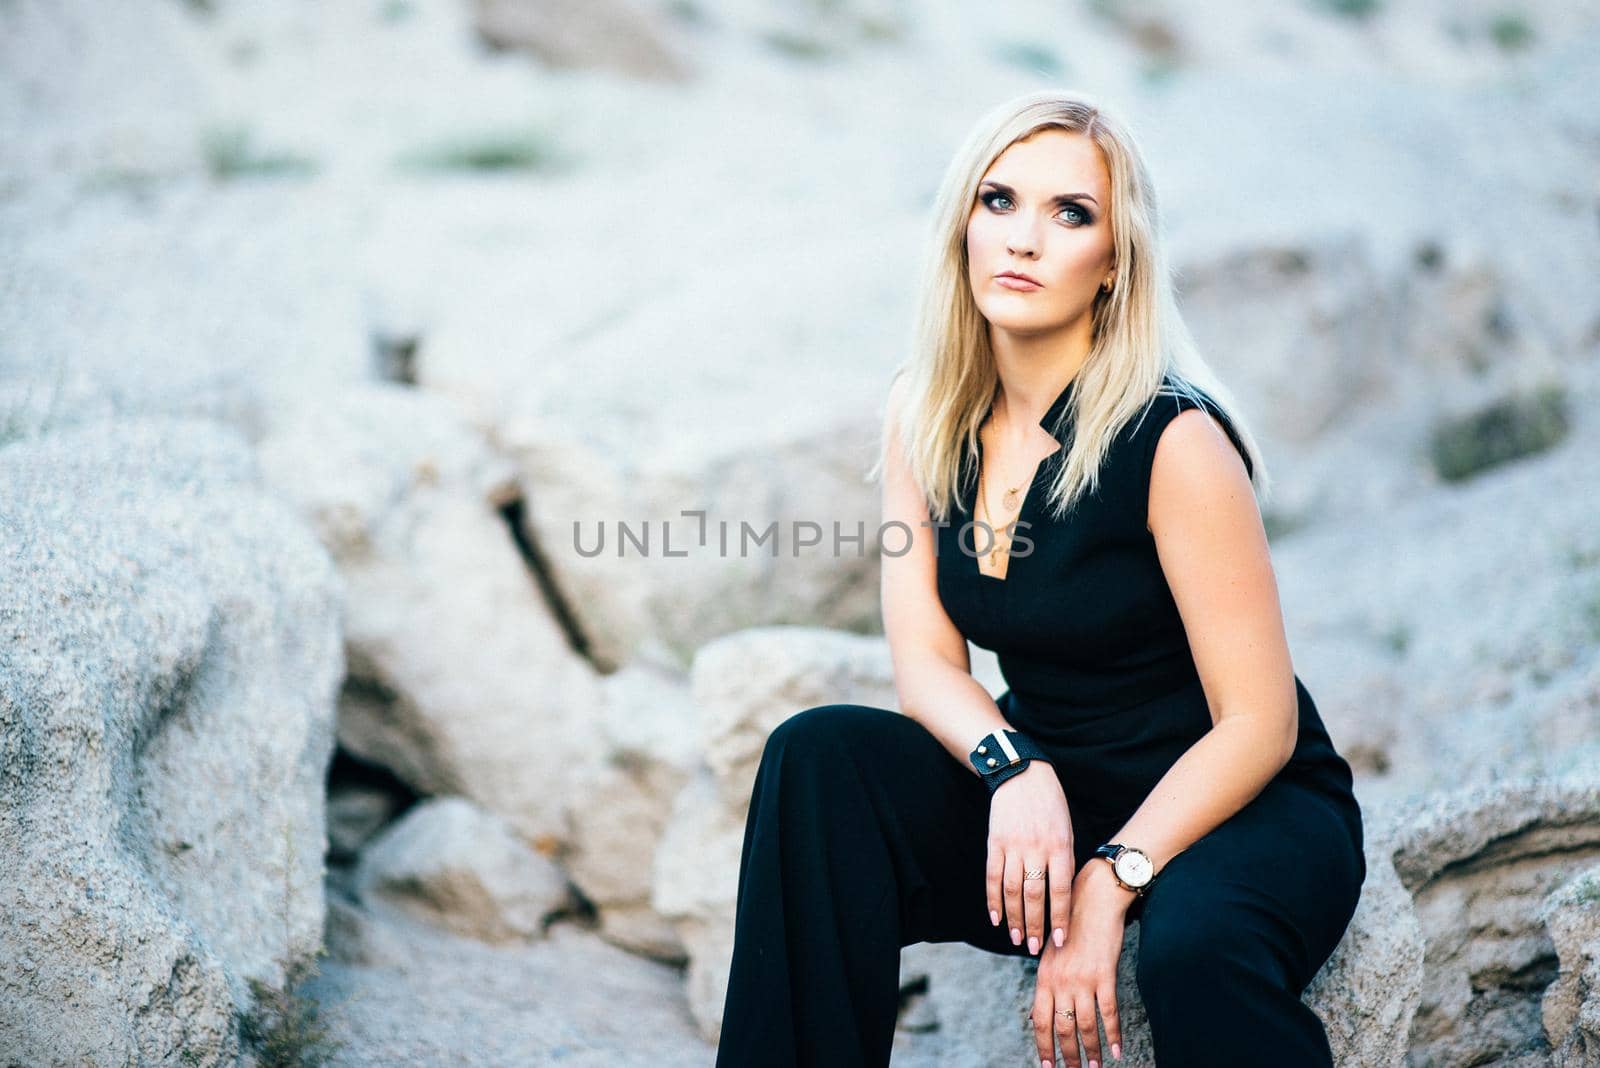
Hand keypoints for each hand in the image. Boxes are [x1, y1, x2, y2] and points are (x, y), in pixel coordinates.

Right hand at [985, 760, 1072, 956]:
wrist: (1023, 775)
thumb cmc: (1051, 805)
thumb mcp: (1067, 830)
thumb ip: (1064, 862)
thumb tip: (1062, 898)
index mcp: (1059, 846)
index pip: (1060, 890)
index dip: (1060, 917)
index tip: (1060, 940)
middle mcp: (1036, 848)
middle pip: (1034, 895)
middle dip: (1035, 924)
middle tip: (1035, 948)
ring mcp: (1013, 846)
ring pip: (1011, 890)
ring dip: (1014, 918)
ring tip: (1017, 938)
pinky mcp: (994, 843)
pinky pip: (992, 876)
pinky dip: (993, 900)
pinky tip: (996, 918)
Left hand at [1029, 862, 1135, 1067]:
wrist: (1094, 899)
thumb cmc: (1072, 926)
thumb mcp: (1051, 954)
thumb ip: (1047, 984)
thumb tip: (1036, 1015)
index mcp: (1044, 977)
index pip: (1040, 1020)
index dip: (1044, 1046)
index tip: (1047, 1065)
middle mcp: (1060, 981)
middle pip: (1063, 1029)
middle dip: (1068, 1056)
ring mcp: (1082, 979)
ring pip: (1085, 1026)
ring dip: (1092, 1051)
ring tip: (1097, 1067)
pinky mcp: (1105, 975)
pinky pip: (1109, 1013)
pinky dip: (1114, 1034)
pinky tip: (1118, 1049)